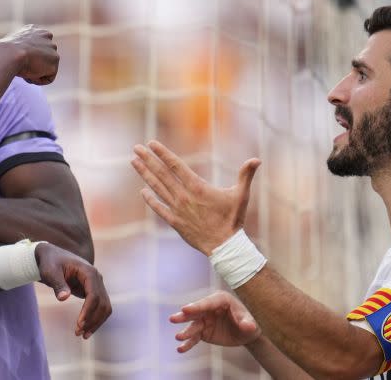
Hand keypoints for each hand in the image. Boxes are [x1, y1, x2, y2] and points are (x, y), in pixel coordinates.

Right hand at [0, 24, 58, 84]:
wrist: (10, 54)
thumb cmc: (5, 54)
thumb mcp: (11, 49)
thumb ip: (21, 51)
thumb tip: (21, 60)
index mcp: (34, 30)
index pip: (36, 49)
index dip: (27, 58)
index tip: (18, 59)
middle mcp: (46, 35)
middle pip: (42, 59)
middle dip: (33, 65)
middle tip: (20, 65)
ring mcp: (52, 48)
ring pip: (45, 68)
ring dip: (35, 73)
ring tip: (24, 69)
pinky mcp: (55, 61)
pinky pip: (48, 78)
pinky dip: (38, 80)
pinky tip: (29, 74)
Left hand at [34, 242, 111, 338]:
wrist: (51, 256)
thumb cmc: (49, 262)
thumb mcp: (49, 271)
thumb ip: (57, 284)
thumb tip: (64, 298)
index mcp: (88, 272)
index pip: (94, 295)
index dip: (88, 311)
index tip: (79, 324)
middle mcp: (97, 277)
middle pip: (102, 303)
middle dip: (92, 320)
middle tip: (78, 333)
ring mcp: (97, 284)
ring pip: (104, 307)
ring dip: (96, 322)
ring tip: (82, 335)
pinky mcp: (93, 290)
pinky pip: (99, 307)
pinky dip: (95, 318)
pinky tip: (86, 329)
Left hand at [131, 141, 260, 254]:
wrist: (225, 247)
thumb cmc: (233, 220)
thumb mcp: (241, 195)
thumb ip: (246, 175)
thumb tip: (257, 159)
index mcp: (197, 187)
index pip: (176, 165)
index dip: (163, 153)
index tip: (152, 144)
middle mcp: (183, 196)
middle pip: (161, 174)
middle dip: (148, 159)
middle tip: (136, 148)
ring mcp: (177, 209)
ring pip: (157, 188)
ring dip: (144, 174)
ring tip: (133, 162)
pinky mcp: (174, 222)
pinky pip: (159, 208)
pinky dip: (150, 199)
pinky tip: (142, 191)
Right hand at [169, 291, 260, 352]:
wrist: (248, 333)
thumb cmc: (251, 321)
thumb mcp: (252, 322)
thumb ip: (248, 323)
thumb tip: (247, 325)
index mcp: (221, 300)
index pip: (207, 303)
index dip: (196, 306)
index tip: (185, 309)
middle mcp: (209, 308)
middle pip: (195, 312)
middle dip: (184, 316)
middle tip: (173, 319)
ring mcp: (205, 320)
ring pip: (192, 325)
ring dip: (185, 332)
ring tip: (178, 337)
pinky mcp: (203, 331)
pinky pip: (194, 338)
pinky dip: (187, 343)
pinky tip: (181, 349)